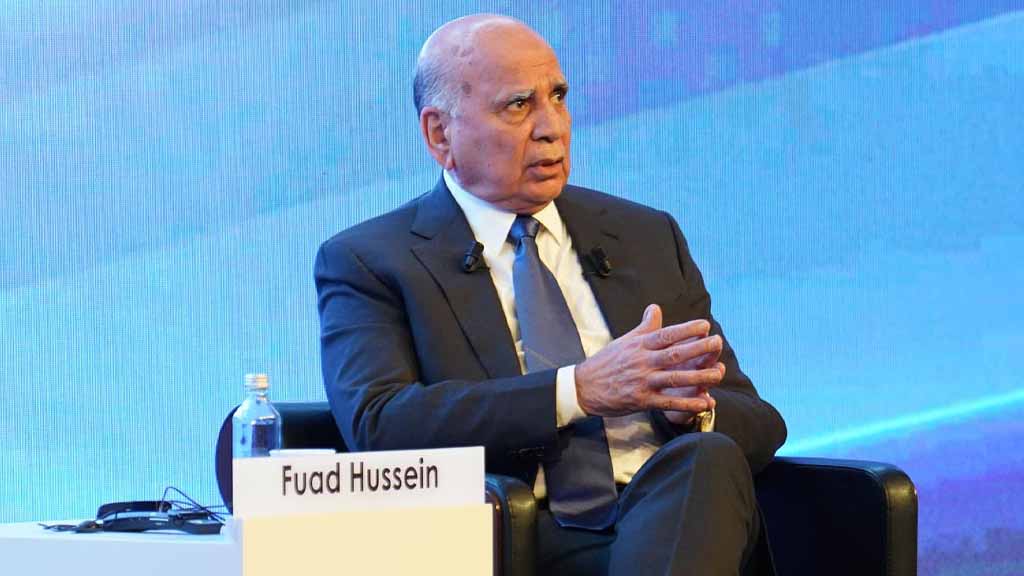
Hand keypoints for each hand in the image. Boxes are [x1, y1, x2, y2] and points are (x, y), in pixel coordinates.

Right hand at [574, 304, 724, 416]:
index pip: (666, 334)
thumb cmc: (606, 362)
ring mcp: (643, 381)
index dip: (686, 329)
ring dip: (698, 376)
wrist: (584, 387)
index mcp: (639, 345)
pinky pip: (668, 402)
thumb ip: (644, 326)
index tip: (705, 326)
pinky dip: (686, 403)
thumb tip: (655, 307)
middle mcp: (643, 361)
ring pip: (675, 377)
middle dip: (698, 348)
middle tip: (717, 342)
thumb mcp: (624, 340)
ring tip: (718, 373)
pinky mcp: (642, 400)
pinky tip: (703, 402)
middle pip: (674, 353)